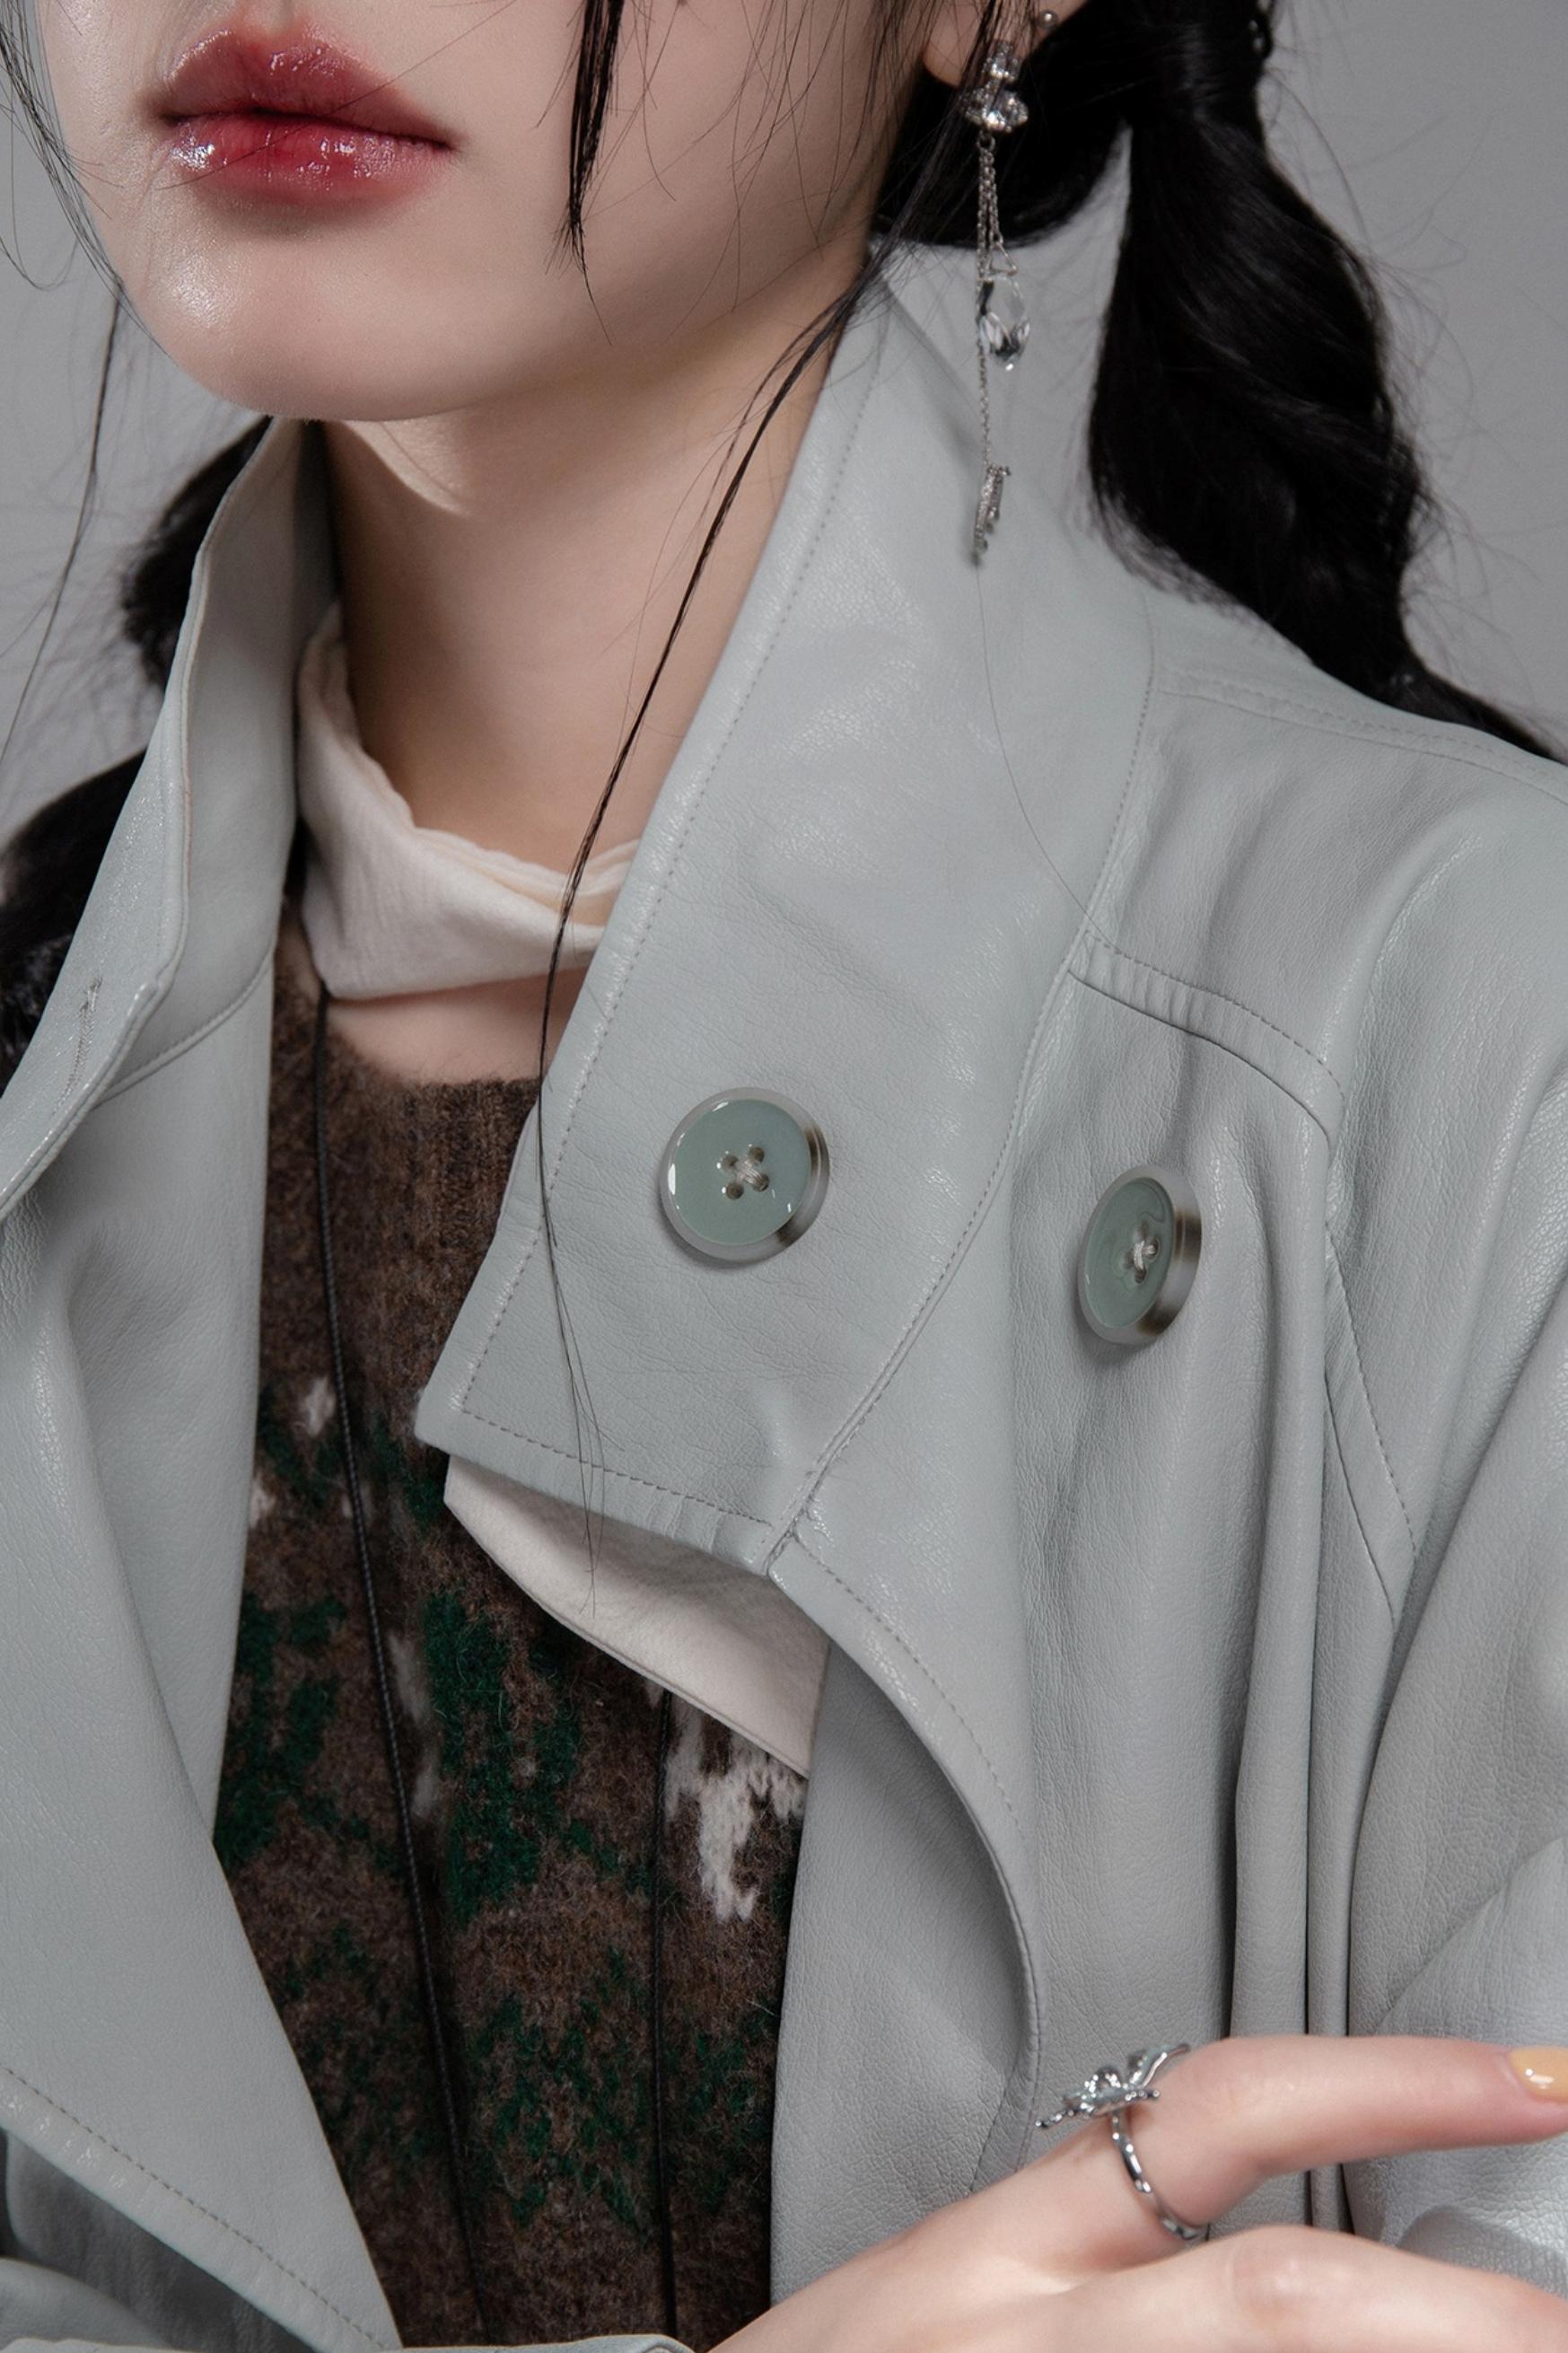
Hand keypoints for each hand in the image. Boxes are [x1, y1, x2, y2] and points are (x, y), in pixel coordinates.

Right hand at [718, 2034, 1567, 2350]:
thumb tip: (1335, 2261)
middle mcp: (1034, 2334)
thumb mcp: (959, 2287)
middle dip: (1462, 2322)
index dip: (1390, 2085)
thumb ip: (1115, 2248)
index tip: (1538, 2080)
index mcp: (1007, 2250)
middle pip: (1278, 2301)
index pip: (1216, 2115)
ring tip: (1535, 2351)